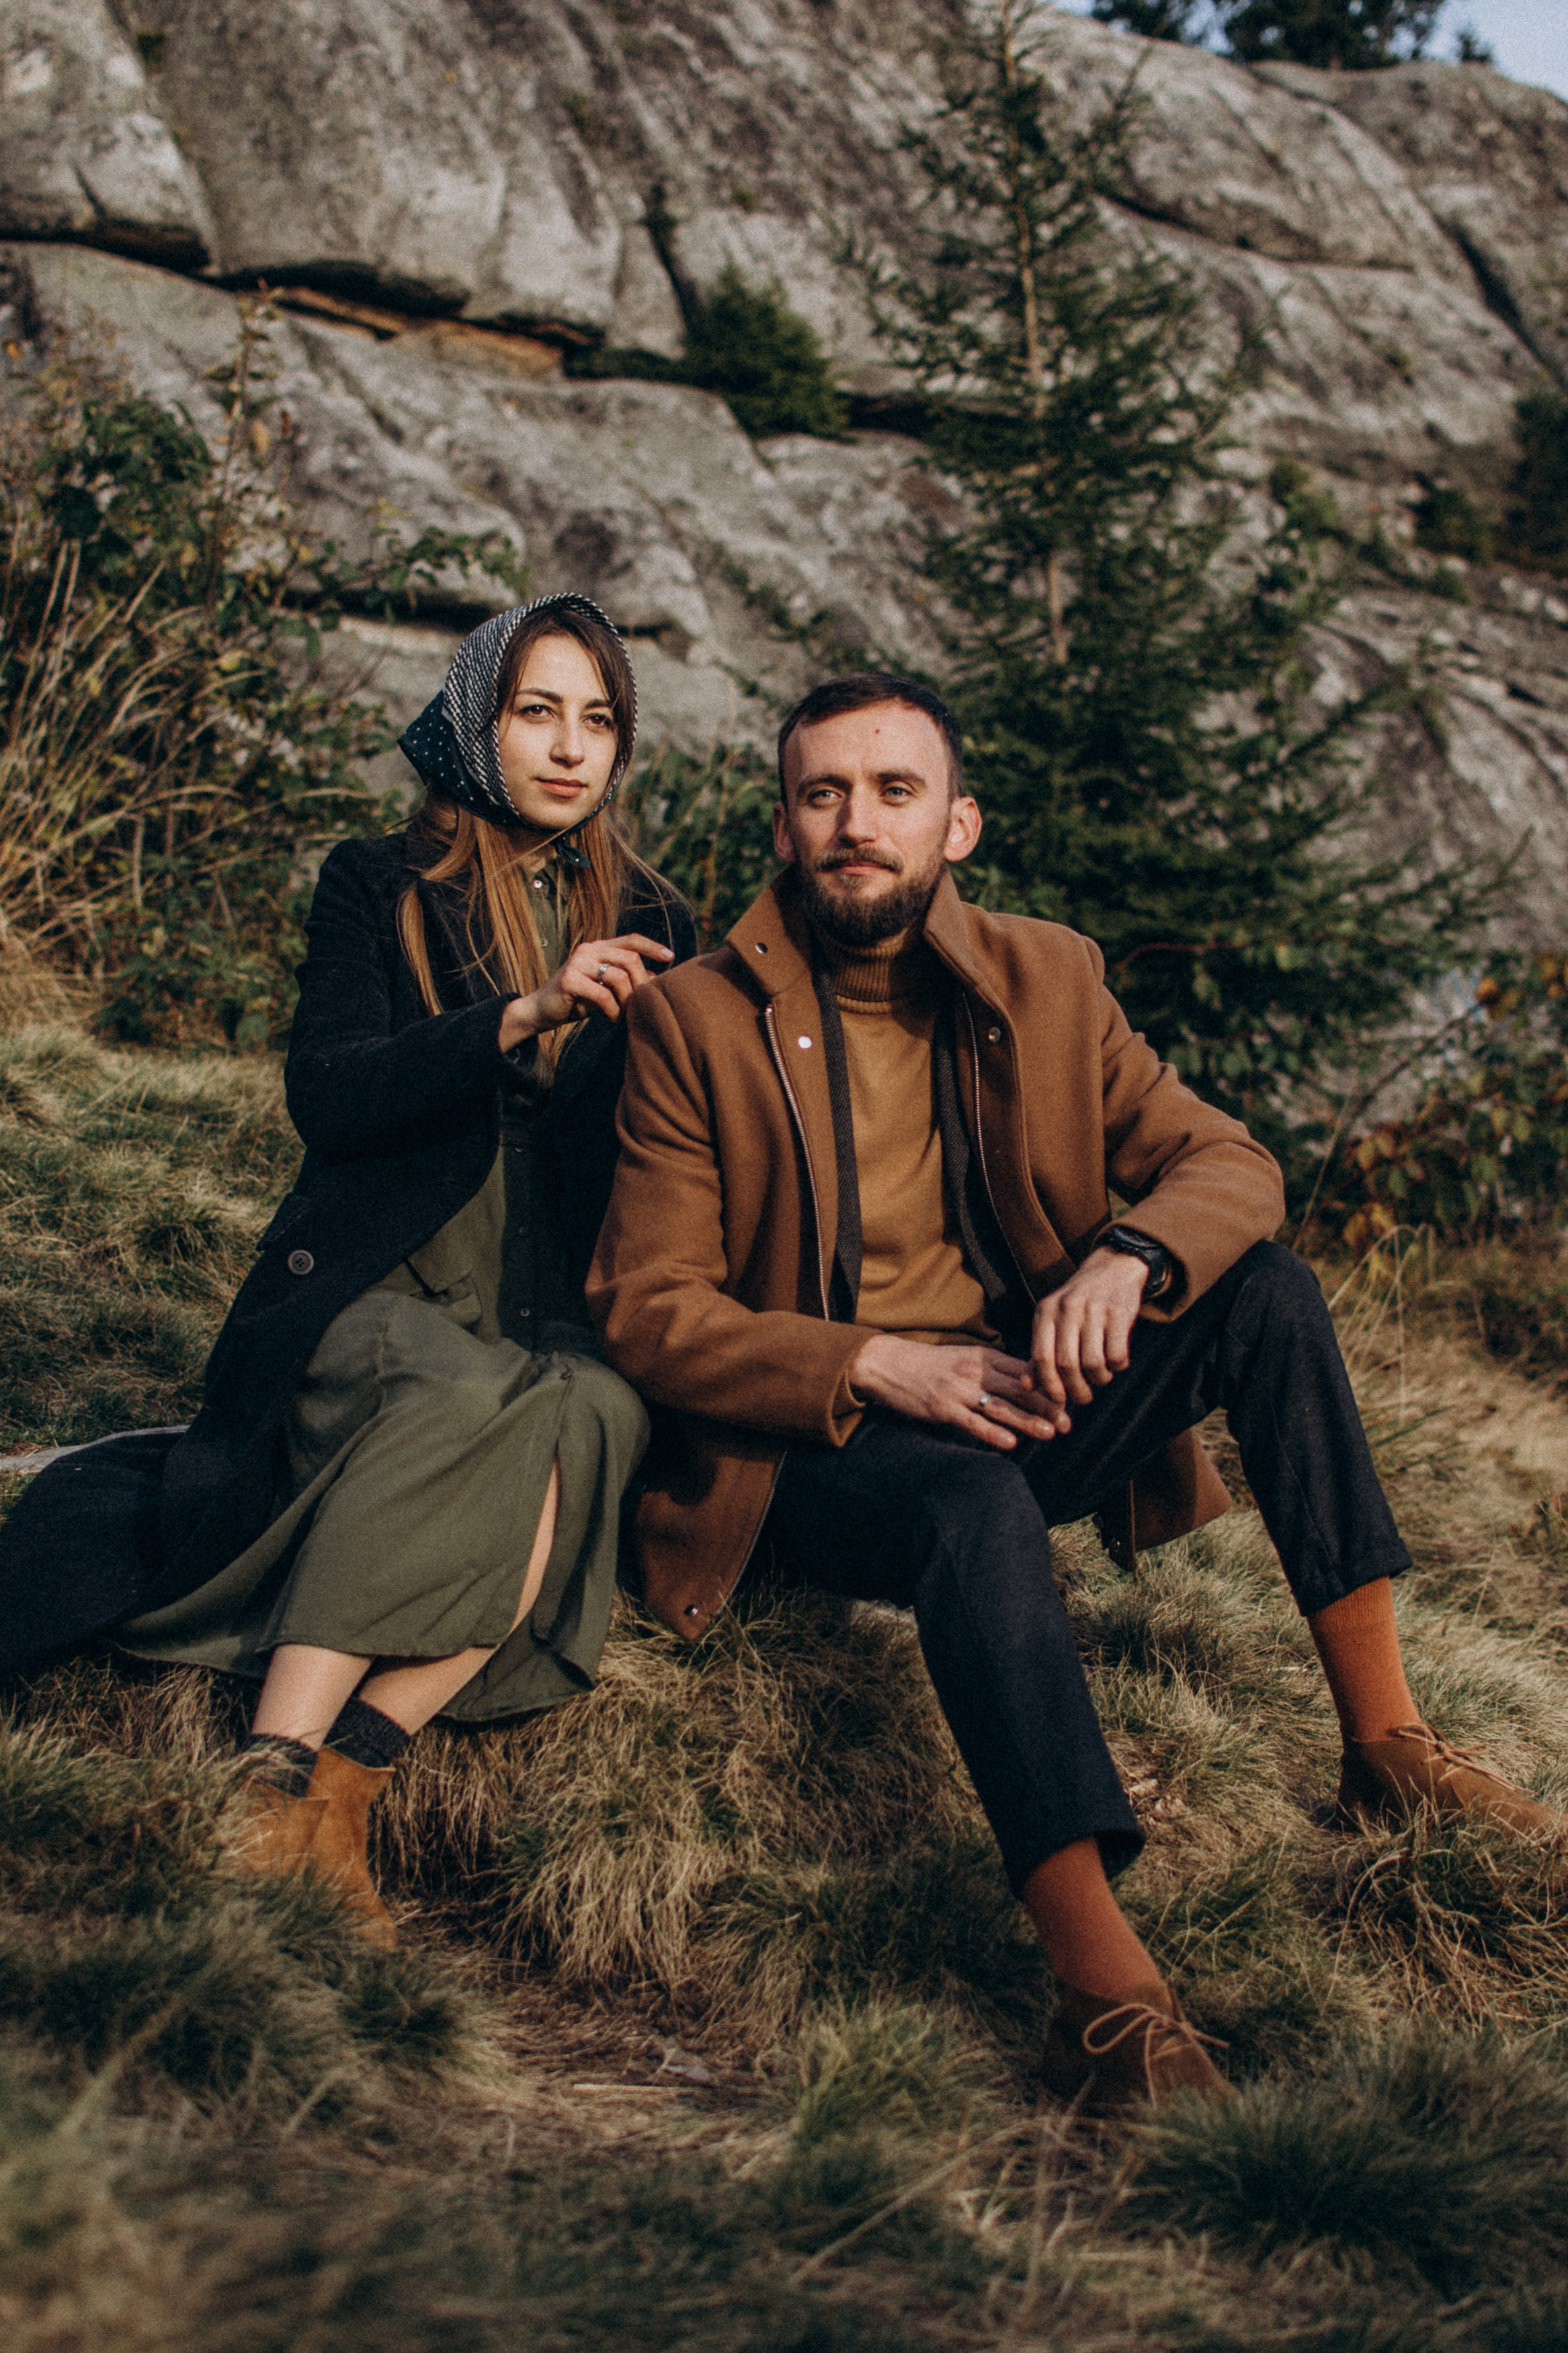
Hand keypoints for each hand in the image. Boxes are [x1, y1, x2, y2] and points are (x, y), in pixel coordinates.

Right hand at [497, 933, 674, 1051]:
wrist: (542, 1011)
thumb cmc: (578, 1000)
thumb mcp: (606, 989)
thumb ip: (627, 981)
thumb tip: (656, 979)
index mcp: (598, 948)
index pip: (630, 939)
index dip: (652, 946)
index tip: (670, 957)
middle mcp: (588, 950)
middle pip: (629, 958)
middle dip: (641, 983)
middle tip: (641, 1004)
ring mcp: (577, 962)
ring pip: (618, 976)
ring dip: (627, 1000)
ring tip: (626, 1015)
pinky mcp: (569, 980)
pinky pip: (602, 994)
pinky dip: (613, 1010)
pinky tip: (613, 1019)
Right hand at [848, 1334, 1072, 1452]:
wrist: (888, 1364)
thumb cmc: (930, 1364)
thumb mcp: (965, 1357)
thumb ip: (994, 1368)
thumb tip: (1026, 1382)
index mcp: (984, 1357)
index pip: (1024, 1370)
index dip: (1049, 1385)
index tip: (1070, 1398)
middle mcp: (975, 1371)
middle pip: (1018, 1389)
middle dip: (1046, 1406)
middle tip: (1068, 1422)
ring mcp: (959, 1390)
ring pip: (1001, 1407)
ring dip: (1027, 1421)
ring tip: (1050, 1433)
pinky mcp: (943, 1408)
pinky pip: (972, 1422)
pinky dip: (992, 1433)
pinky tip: (1010, 1444)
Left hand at [1029, 1247, 1147, 1413]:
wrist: (1113, 1267)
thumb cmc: (1079, 1304)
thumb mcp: (1053, 1320)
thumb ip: (1039, 1352)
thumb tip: (1028, 1386)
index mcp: (1046, 1311)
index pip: (1041, 1356)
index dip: (1049, 1384)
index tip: (1059, 1400)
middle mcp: (1067, 1308)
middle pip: (1067, 1364)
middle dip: (1076, 1389)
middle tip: (1084, 1397)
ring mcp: (1094, 1308)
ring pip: (1093, 1362)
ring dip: (1099, 1379)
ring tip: (1101, 1378)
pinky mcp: (1119, 1311)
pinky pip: (1117, 1353)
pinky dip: (1118, 1365)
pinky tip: (1116, 1362)